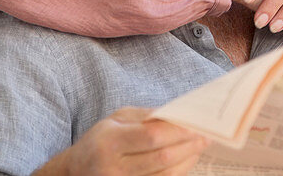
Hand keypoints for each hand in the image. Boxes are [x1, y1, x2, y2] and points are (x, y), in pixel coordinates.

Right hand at [40, 107, 207, 175]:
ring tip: (200, 146)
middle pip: (162, 158)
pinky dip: (178, 173)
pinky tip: (187, 161)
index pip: (151, 136)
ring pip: (165, 175)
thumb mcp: (115, 120)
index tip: (196, 124)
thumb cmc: (100, 140)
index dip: (177, 131)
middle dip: (188, 146)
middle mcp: (114, 167)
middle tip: (206, 135)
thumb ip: (145, 116)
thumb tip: (177, 114)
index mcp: (110, 141)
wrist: (76, 172)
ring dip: (188, 161)